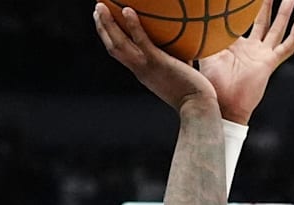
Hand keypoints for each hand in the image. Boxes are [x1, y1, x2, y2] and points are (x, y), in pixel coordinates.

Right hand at [94, 3, 216, 110]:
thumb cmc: (193, 92)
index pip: (121, 54)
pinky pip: (141, 41)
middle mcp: (138, 68)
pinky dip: (132, 26)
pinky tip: (127, 10)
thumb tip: (185, 43)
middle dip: (102, 28)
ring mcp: (145, 65)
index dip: (110, 38)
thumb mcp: (179, 72)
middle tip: (97, 9)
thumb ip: (177, 58)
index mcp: (141, 71)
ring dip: (107, 24)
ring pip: (119, 43)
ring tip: (100, 7)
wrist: (196, 105)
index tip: (106, 23)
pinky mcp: (156, 62)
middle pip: (113, 47)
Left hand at [198, 0, 293, 124]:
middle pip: (262, 21)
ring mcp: (262, 55)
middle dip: (265, 5)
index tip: (240, 0)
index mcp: (235, 45)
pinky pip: (286, 47)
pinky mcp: (269, 63)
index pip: (240, 22)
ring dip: (284, 13)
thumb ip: (205, 40)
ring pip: (277, 29)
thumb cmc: (212, 85)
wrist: (223, 105)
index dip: (242, 10)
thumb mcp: (206, 56)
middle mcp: (250, 48)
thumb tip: (198, 23)